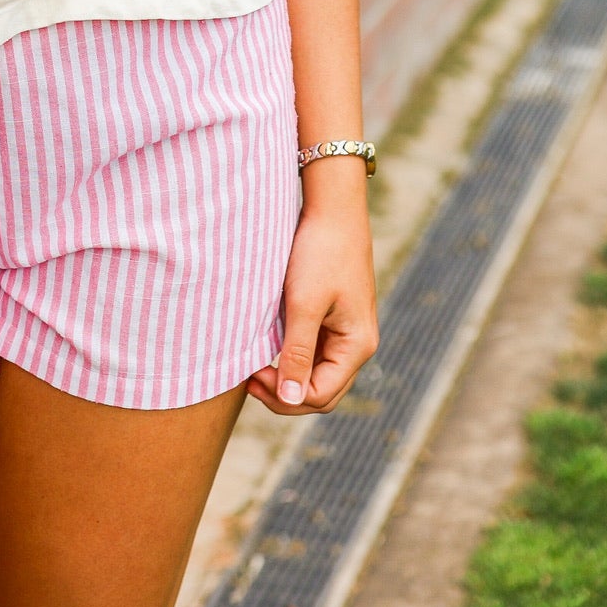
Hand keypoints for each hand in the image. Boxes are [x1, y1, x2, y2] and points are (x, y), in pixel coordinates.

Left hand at [246, 173, 377, 414]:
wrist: (332, 207)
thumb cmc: (320, 251)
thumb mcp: (303, 303)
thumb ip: (297, 353)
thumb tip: (290, 399)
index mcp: (357, 345)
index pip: (320, 395)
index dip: (285, 396)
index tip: (252, 376)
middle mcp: (356, 344)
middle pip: (321, 390)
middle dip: (285, 391)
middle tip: (249, 377)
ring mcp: (346, 331)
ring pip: (316, 372)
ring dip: (286, 374)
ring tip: (254, 364)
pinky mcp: (333, 316)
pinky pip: (313, 350)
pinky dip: (290, 354)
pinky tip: (267, 345)